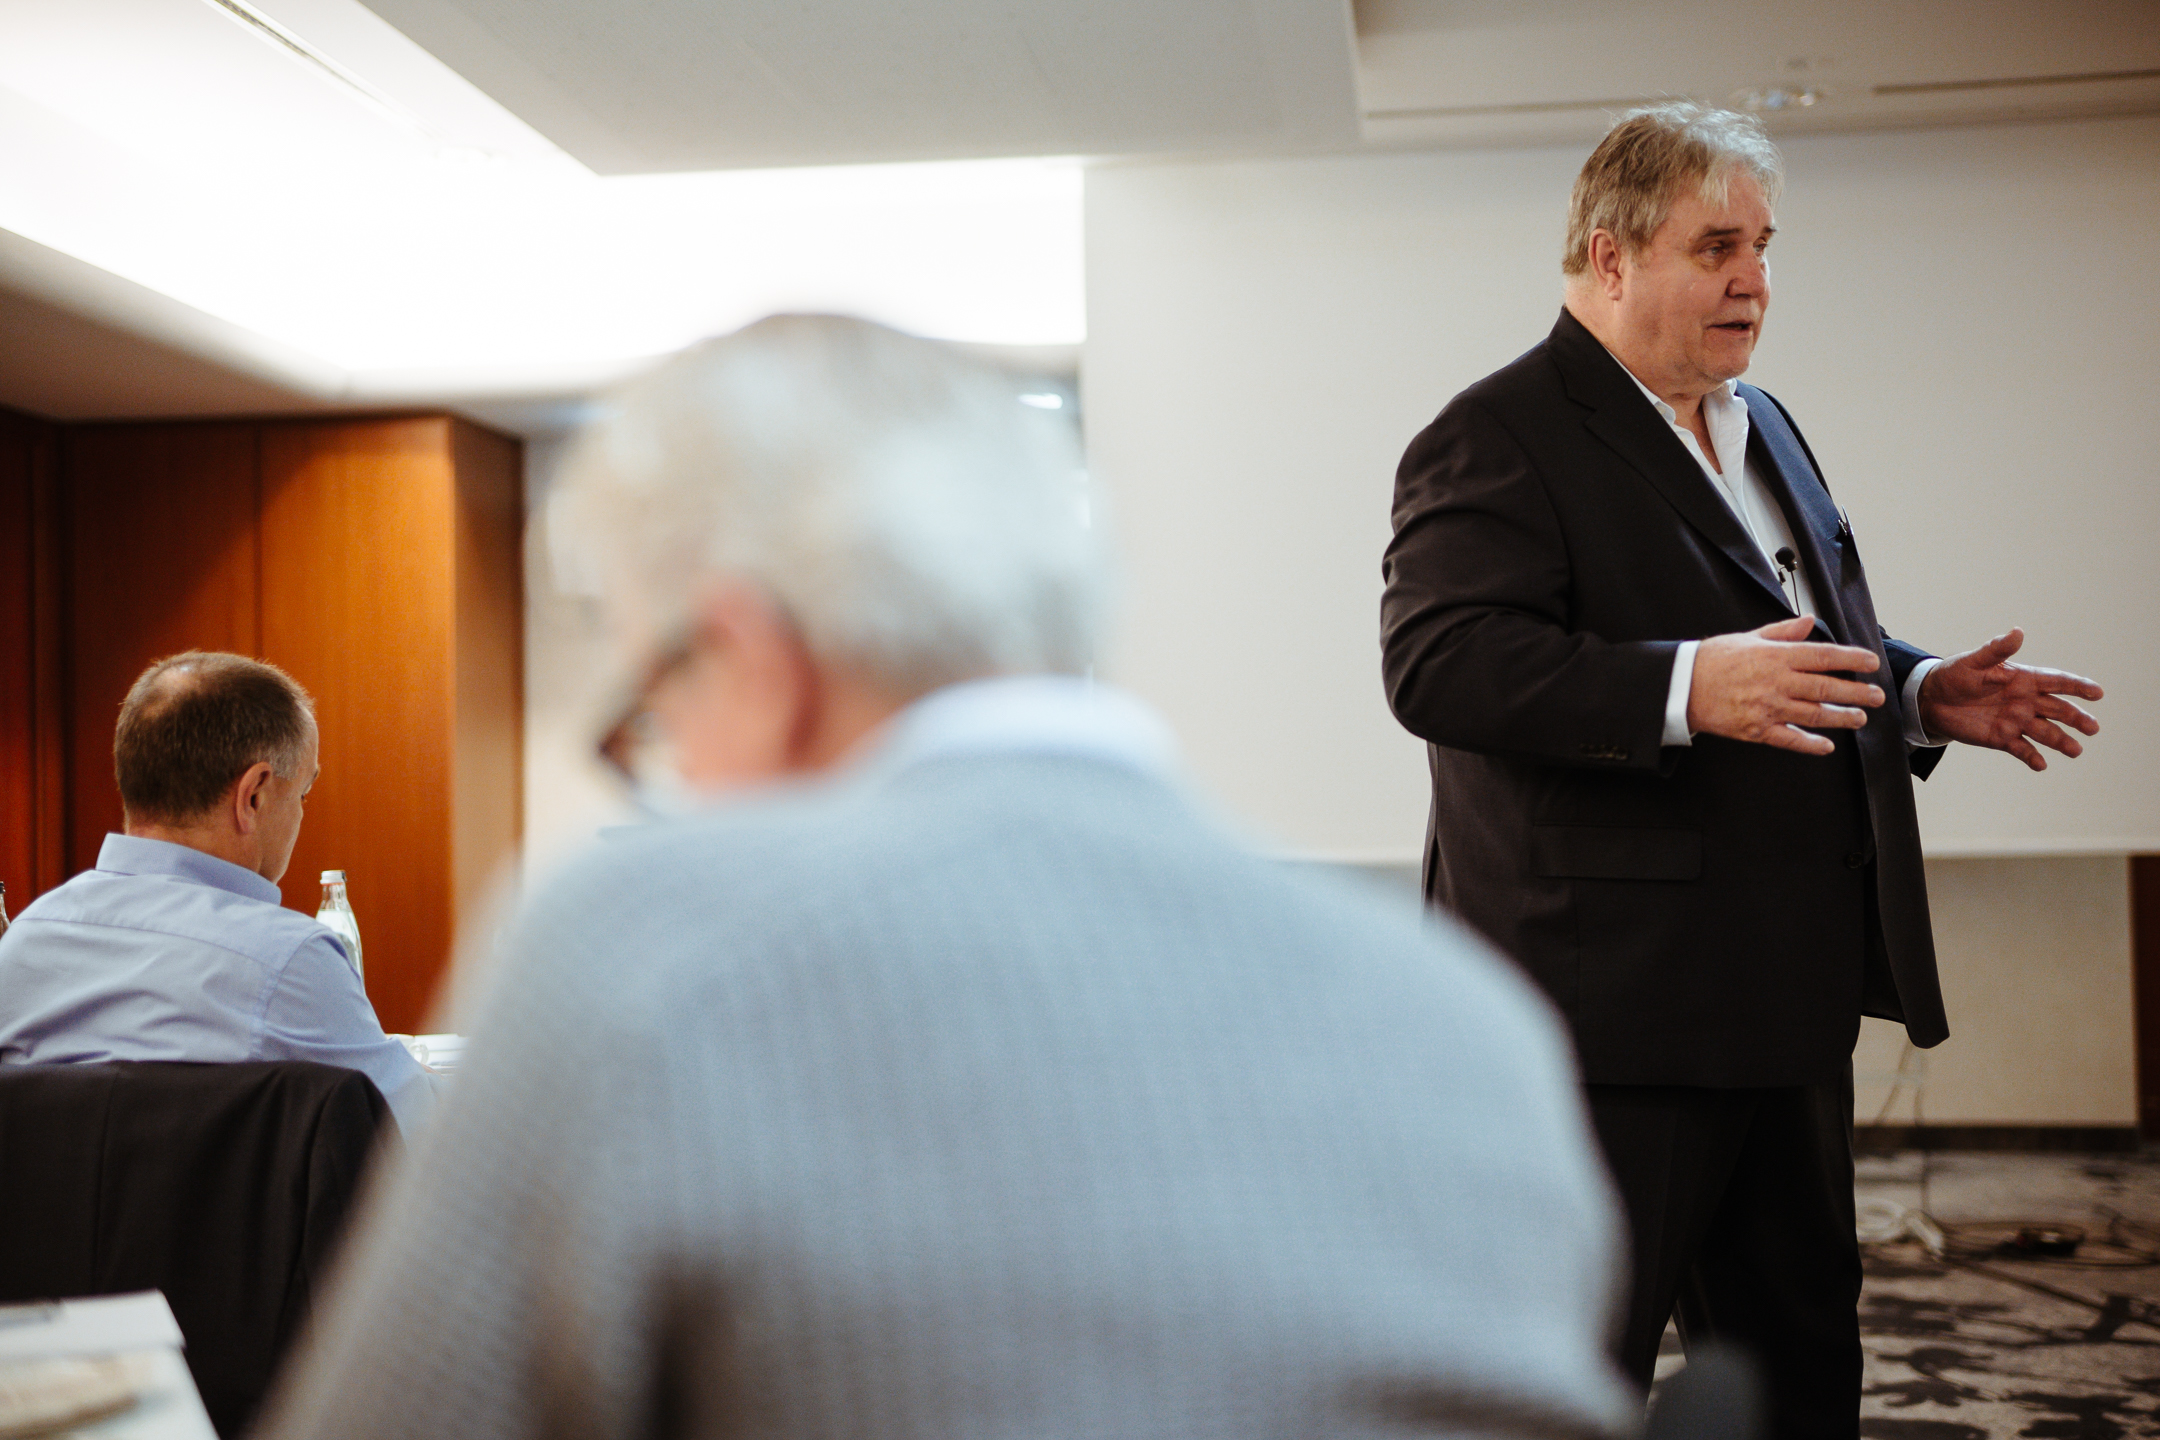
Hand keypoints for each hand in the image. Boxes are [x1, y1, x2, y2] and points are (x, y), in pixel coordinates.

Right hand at [1686, 616, 1883, 755]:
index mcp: (1776, 656)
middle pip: (1826, 688)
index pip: (1824, 656)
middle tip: (1876, 696)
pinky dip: (1810, 744)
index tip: (1870, 663)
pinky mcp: (1756, 729)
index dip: (1851, 659)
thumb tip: (1809, 622)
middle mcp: (1776, 682)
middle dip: (1856, 692)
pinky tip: (1825, 746)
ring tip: (1860, 718)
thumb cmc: (1712, 660)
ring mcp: (1768, 708)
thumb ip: (1783, 632)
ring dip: (1842, 718)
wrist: (1681, 686)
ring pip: (1814, 715)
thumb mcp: (1749, 638)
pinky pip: (1789, 739)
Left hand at [1917, 628, 2100, 770]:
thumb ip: (1997, 650)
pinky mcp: (2002, 738)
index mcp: (2023, 679)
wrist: (1932, 699)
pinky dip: (2032, 757)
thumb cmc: (1955, 674)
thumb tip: (2017, 632)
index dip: (2077, 686)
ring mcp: (2016, 721)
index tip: (2097, 693)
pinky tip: (2041, 765)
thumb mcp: (1974, 661)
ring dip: (2061, 741)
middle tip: (2093, 728)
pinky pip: (2021, 749)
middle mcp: (2026, 701)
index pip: (2056, 682)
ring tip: (2075, 750)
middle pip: (2058, 710)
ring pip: (2045, 732)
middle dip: (2076, 718)